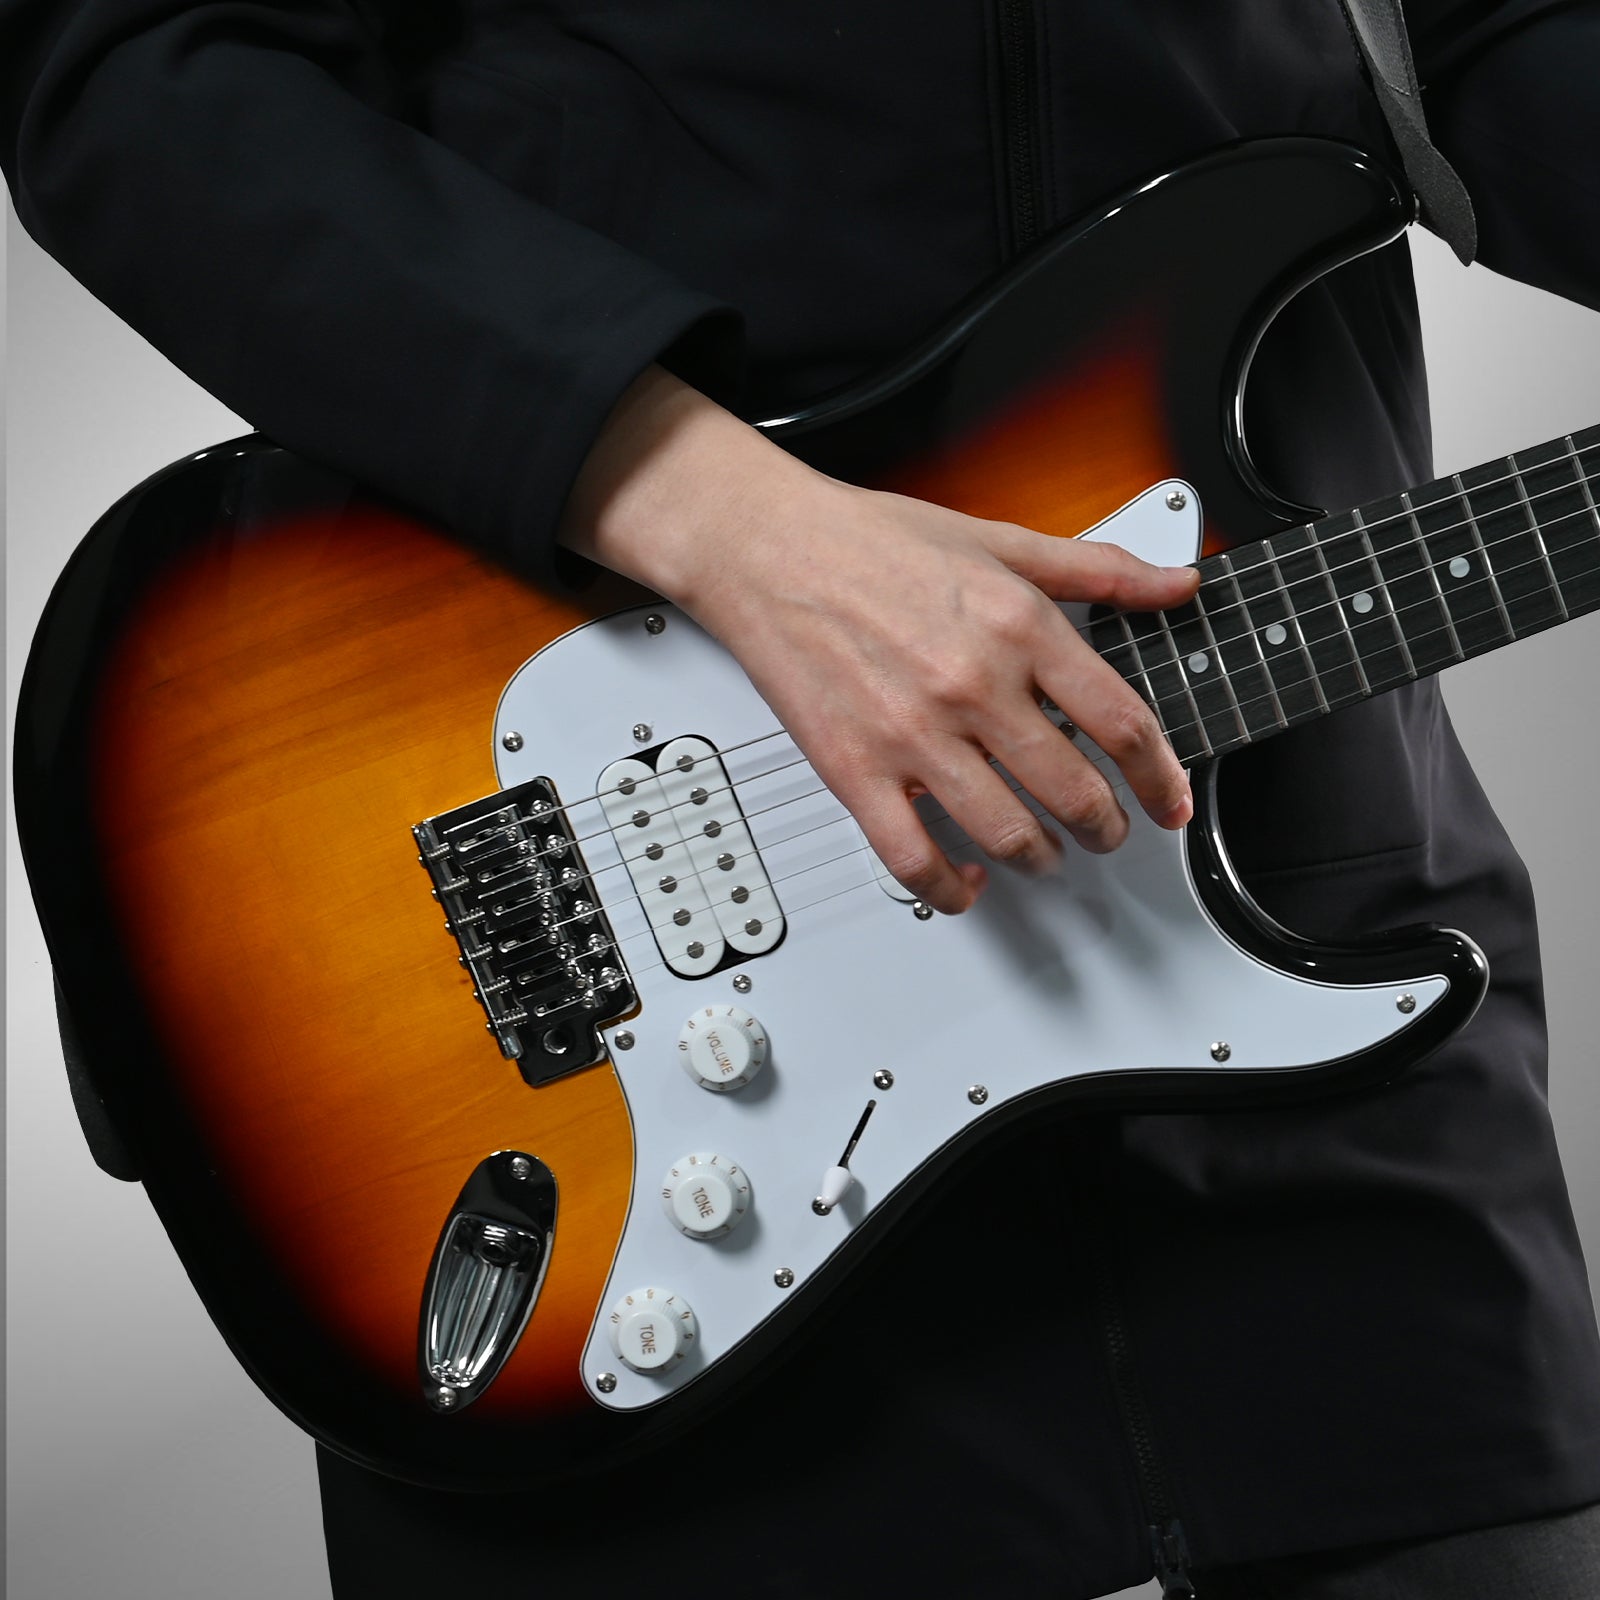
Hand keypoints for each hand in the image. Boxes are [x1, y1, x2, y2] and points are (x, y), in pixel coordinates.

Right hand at [558, 367, 1198, 913]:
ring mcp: (913, 735)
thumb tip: (1174, 583)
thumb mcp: (998, 538)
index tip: (1171, 799)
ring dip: (1041, 859)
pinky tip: (965, 883)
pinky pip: (913, 858)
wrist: (766, 547)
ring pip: (1006, 834)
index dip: (1161, 776)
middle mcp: (973, 685)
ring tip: (1044, 855)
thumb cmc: (868, 540)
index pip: (1122, 722)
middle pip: (1074, 791)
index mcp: (1017, 625)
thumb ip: (1097, 568)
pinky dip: (950, 888)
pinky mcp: (855, 770)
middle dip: (1106, 827)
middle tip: (1108, 832)